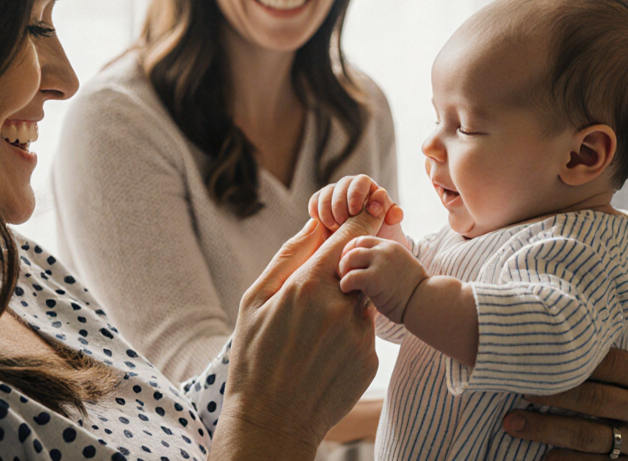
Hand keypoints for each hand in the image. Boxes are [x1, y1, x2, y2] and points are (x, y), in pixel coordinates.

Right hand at [211, 217, 379, 460]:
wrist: (272, 421)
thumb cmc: (255, 357)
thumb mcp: (255, 301)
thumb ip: (288, 257)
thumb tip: (314, 222)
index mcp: (308, 287)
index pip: (349, 238)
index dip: (362, 219)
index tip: (372, 206)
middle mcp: (340, 306)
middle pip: (359, 269)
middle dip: (347, 271)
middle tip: (319, 294)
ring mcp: (359, 334)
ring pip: (362, 302)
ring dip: (345, 307)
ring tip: (313, 335)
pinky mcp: (370, 359)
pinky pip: (364, 333)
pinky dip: (348, 337)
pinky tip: (322, 356)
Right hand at [310, 175, 406, 246]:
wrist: (367, 248)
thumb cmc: (382, 235)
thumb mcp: (391, 227)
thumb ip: (393, 213)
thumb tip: (380, 196)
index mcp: (370, 188)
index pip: (361, 181)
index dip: (356, 194)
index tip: (355, 212)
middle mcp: (351, 188)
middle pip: (341, 185)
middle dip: (340, 203)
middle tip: (343, 222)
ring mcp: (335, 195)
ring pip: (326, 193)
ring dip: (328, 210)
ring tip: (335, 228)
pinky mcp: (321, 205)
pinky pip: (315, 201)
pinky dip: (317, 212)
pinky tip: (325, 226)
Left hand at [339, 236, 426, 323]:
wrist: (426, 302)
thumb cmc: (413, 291)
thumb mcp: (401, 266)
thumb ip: (386, 261)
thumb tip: (369, 266)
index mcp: (391, 246)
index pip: (363, 240)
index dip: (352, 250)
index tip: (350, 264)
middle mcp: (385, 251)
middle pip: (354, 246)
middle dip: (345, 259)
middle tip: (345, 273)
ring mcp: (380, 263)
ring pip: (349, 258)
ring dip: (344, 271)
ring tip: (346, 282)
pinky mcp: (374, 279)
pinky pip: (350, 277)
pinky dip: (345, 284)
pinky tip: (348, 291)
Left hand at [501, 319, 627, 459]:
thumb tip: (625, 296)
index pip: (615, 366)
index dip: (577, 359)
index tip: (544, 351)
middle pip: (596, 400)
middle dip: (552, 393)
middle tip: (515, 385)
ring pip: (592, 438)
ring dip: (549, 431)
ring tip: (513, 423)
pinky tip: (544, 459)